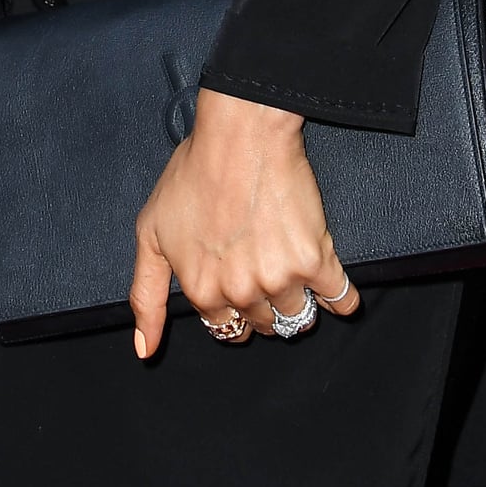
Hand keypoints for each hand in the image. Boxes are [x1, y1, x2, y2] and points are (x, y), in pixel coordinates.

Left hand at [127, 89, 360, 355]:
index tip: (236, 279)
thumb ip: (146, 297)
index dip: (231, 304)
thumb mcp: (150, 233)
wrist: (241, 135)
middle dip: (261, 302)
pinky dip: (341, 299)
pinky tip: (335, 291)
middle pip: (263, 325)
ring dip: (297, 299)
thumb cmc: (194, 173)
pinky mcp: (316, 260)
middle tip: (260, 265)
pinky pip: (340, 300)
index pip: (225, 328)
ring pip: (298, 316)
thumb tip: (143, 351)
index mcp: (203, 291)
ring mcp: (280, 279)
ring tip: (288, 264)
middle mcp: (241, 293)